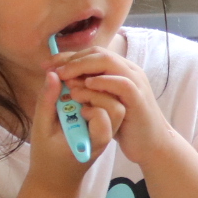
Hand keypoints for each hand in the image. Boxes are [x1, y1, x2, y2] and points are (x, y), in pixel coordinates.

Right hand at [24, 71, 113, 190]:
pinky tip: (77, 89)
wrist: (56, 177)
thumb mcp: (41, 130)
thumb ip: (47, 103)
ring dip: (95, 91)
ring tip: (73, 87)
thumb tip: (53, 74)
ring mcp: (107, 130)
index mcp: (93, 141)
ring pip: (113, 104)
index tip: (70, 95)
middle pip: (115, 107)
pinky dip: (93, 94)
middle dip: (96, 92)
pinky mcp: (103, 124)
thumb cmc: (46, 156)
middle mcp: (106, 135)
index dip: (91, 100)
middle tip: (72, 86)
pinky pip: (106, 105)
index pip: (105, 115)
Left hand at [53, 45, 172, 163]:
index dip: (67, 57)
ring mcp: (135, 83)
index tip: (46, 65)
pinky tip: (87, 85)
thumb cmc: (127, 125)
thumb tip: (62, 81)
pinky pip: (121, 83)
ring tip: (64, 76)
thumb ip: (88, 91)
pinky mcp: (138, 98)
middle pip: (98, 53)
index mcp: (120, 71)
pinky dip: (103, 82)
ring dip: (83, 67)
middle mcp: (129, 71)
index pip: (91, 54)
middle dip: (71, 59)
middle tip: (52, 69)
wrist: (151, 145)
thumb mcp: (103, 105)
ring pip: (109, 62)